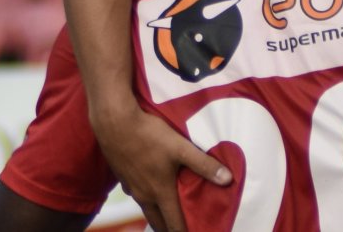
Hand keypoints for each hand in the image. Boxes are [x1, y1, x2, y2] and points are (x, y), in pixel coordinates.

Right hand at [92, 103, 229, 231]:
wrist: (114, 122)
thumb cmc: (149, 135)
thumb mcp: (181, 148)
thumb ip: (204, 164)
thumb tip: (228, 179)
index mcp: (160, 192)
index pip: (174, 223)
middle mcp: (144, 195)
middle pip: (157, 221)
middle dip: (169, 229)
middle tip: (179, 230)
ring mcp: (130, 187)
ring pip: (145, 208)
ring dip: (156, 214)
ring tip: (165, 213)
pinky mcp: (121, 176)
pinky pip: (135, 193)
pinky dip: (144, 197)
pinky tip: (146, 188)